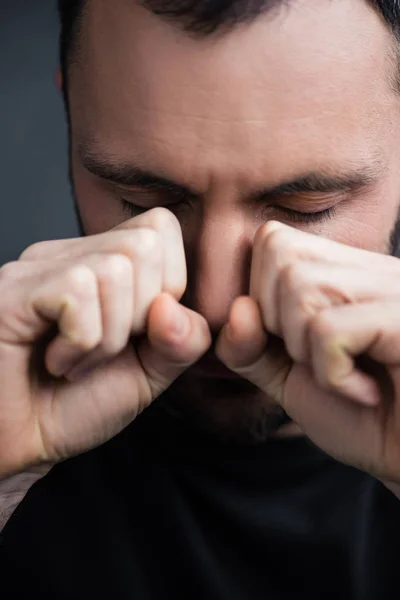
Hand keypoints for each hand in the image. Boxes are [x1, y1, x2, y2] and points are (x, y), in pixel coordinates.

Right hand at [0, 208, 210, 478]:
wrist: (13, 445)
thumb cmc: (71, 406)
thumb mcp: (149, 373)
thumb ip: (183, 340)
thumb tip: (173, 305)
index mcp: (104, 264)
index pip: (161, 227)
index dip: (170, 283)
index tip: (138, 332)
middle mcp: (71, 255)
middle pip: (146, 243)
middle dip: (142, 314)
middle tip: (106, 350)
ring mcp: (40, 267)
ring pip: (116, 268)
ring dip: (109, 336)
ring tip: (79, 360)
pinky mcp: (15, 290)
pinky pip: (79, 294)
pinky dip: (81, 343)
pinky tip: (56, 361)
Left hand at [216, 221, 399, 482]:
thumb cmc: (363, 419)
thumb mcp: (290, 380)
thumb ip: (250, 347)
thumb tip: (237, 309)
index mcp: (345, 272)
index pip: (272, 241)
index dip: (262, 298)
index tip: (296, 346)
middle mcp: (372, 268)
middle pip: (280, 256)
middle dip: (278, 324)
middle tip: (320, 362)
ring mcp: (393, 289)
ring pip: (300, 285)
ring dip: (306, 351)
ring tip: (346, 375)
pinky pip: (329, 329)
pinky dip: (333, 376)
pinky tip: (367, 393)